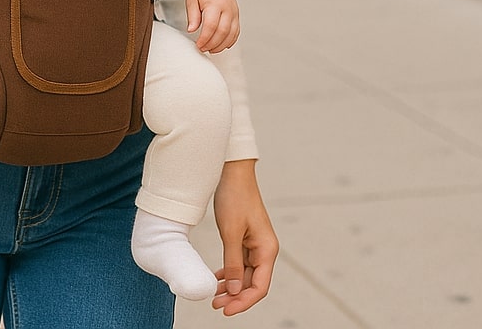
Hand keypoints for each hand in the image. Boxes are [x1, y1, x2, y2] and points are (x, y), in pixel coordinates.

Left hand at [185, 0, 239, 52]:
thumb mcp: (192, 0)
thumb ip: (192, 16)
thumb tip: (191, 30)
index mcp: (215, 4)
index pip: (211, 26)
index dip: (205, 38)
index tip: (198, 45)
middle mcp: (227, 9)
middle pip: (223, 32)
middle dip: (212, 44)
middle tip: (203, 48)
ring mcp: (234, 13)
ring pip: (231, 34)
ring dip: (221, 45)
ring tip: (211, 49)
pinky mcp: (237, 16)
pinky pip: (236, 32)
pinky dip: (230, 41)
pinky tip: (221, 45)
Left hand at [211, 160, 278, 314]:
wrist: (233, 171)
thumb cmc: (234, 197)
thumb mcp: (231, 232)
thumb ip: (233, 263)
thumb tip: (234, 291)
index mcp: (267, 249)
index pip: (259, 287)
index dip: (243, 302)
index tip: (225, 310)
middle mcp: (264, 249)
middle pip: (252, 283)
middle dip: (235, 296)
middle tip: (214, 304)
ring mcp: (255, 244)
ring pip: (245, 274)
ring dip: (231, 286)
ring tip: (213, 295)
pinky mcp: (246, 238)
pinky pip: (240, 262)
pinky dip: (230, 272)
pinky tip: (217, 277)